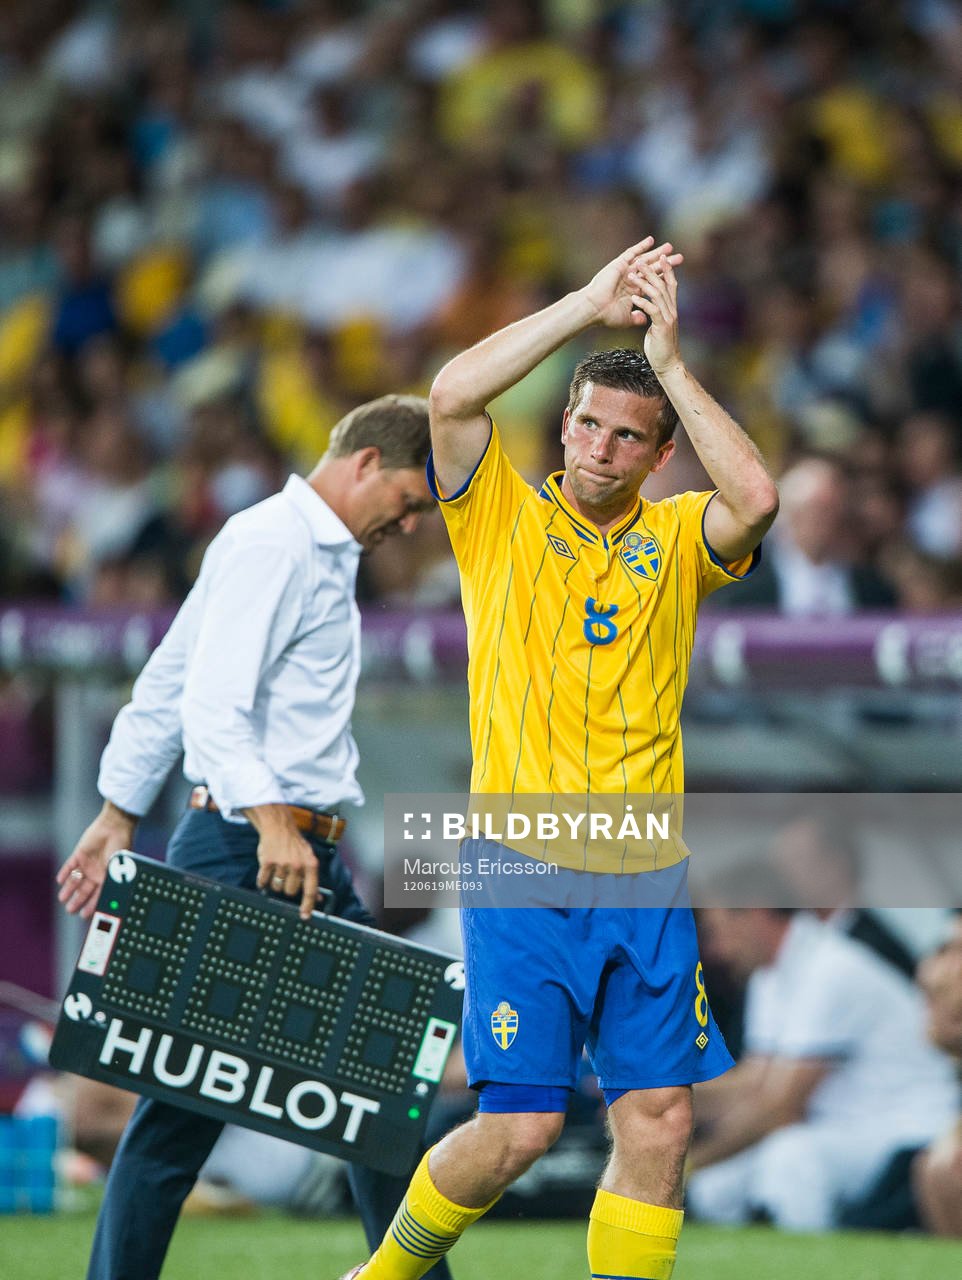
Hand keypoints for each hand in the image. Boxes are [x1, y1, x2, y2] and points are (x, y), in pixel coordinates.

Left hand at [56, 801, 137, 918]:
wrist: (115, 827)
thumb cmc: (121, 848)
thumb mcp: (117, 870)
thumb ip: (109, 885)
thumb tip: (106, 902)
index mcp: (108, 878)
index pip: (98, 896)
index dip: (92, 906)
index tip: (85, 916)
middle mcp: (97, 873)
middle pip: (85, 890)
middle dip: (77, 901)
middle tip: (70, 910)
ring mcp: (88, 864)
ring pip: (75, 880)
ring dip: (69, 889)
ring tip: (62, 899)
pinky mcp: (79, 854)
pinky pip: (69, 866)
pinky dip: (65, 873)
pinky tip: (60, 880)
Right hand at [248, 806, 319, 919]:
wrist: (279, 827)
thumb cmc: (295, 845)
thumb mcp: (308, 859)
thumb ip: (312, 879)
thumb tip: (318, 898)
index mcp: (311, 864)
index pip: (310, 890)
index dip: (308, 905)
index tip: (305, 917)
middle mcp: (297, 865)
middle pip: (291, 892)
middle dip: (288, 887)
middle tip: (287, 875)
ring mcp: (282, 863)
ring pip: (277, 888)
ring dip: (275, 883)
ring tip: (277, 870)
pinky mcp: (267, 862)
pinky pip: (263, 882)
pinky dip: (262, 881)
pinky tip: (266, 871)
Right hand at [581, 237, 683, 329]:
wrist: (594, 309)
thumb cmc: (606, 316)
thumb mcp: (625, 318)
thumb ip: (635, 318)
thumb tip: (644, 320)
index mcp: (633, 291)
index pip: (652, 282)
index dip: (663, 278)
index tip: (675, 275)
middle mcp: (630, 279)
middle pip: (652, 268)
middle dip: (665, 263)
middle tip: (680, 258)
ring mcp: (624, 271)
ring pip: (645, 259)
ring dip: (657, 253)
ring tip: (670, 247)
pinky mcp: (618, 264)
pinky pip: (631, 253)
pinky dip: (641, 246)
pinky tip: (651, 240)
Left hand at [629, 255, 681, 375]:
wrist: (667, 363)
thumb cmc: (661, 347)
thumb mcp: (658, 327)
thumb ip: (656, 316)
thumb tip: (651, 310)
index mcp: (671, 308)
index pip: (670, 284)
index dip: (667, 270)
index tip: (660, 256)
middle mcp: (672, 310)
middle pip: (663, 285)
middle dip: (653, 271)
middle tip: (641, 260)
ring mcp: (668, 317)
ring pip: (658, 294)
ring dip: (645, 283)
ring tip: (633, 274)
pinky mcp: (662, 326)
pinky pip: (652, 310)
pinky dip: (643, 302)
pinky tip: (633, 298)